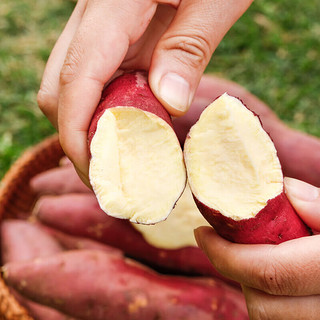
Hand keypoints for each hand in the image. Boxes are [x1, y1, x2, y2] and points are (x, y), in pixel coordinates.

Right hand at [37, 0, 252, 185]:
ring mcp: (99, 30)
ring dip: (94, 127)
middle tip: (112, 171)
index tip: (98, 172)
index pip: (74, 81)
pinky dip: (108, 112)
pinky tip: (133, 125)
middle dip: (79, 137)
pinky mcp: (111, 38)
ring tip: (124, 156)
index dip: (78, 134)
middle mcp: (93, 19)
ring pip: (72, 91)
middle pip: (59, 91)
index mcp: (112, 6)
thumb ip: (188, 48)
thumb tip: (169, 102)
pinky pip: (95, 83)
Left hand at [194, 177, 319, 319]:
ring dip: (252, 288)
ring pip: (271, 319)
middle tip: (226, 244)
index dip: (225, 255)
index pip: (269, 273)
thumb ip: (317, 204)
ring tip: (255, 258)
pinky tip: (278, 278)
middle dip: (235, 273)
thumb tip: (279, 192)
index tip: (202, 234)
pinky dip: (272, 301)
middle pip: (262, 306)